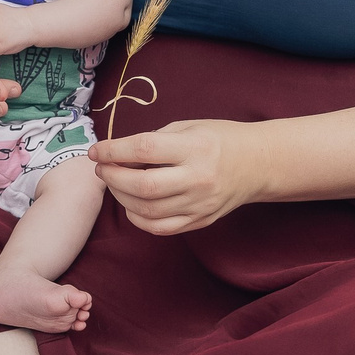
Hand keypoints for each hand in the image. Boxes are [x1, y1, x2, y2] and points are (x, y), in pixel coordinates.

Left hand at [91, 119, 269, 234]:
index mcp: (195, 148)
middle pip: (142, 186)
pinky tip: (131, 205)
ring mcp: (200, 203)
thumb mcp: (188, 127)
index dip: (113, 151)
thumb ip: (154, 141)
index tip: (96, 151)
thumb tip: (117, 155)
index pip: (144, 149)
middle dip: (112, 177)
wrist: (258, 163)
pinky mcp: (201, 220)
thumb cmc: (219, 139)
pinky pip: (160, 228)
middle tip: (101, 168)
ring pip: (147, 210)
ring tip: (114, 183)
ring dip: (120, 198)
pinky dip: (138, 218)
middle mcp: (198, 178)